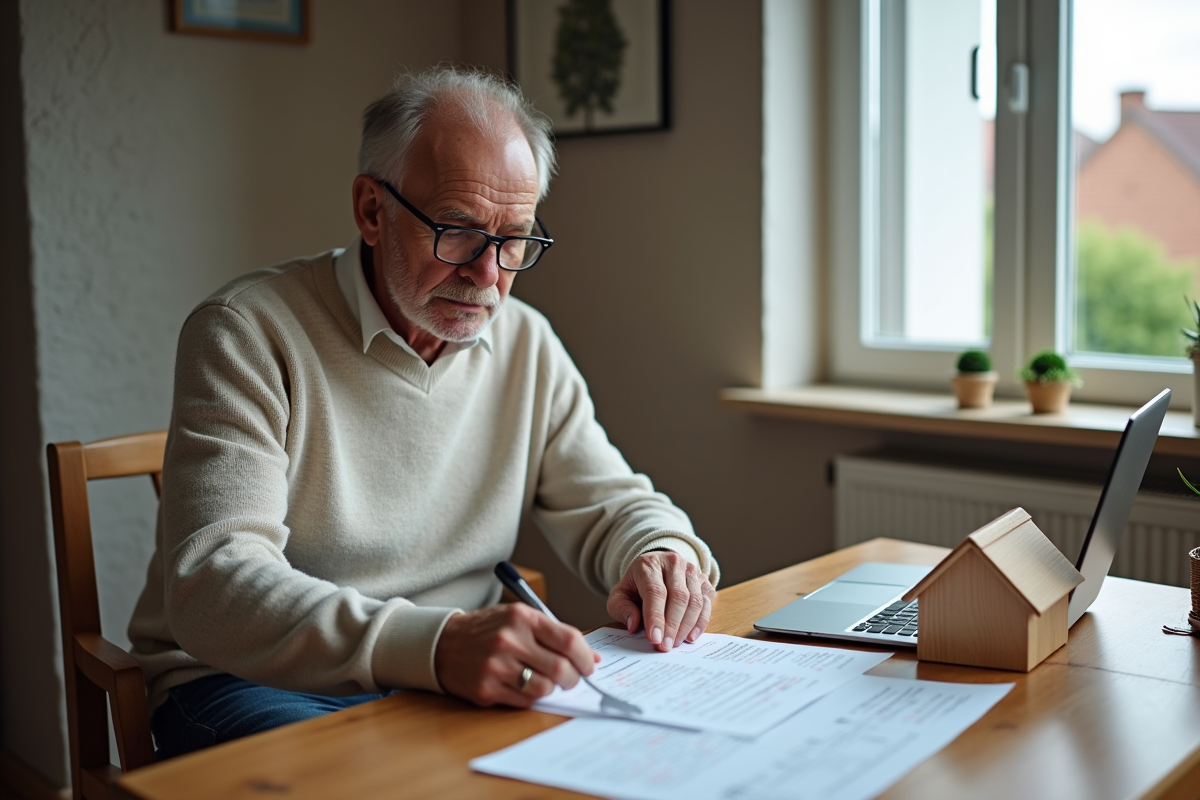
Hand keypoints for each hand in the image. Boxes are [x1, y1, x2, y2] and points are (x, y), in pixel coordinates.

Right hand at [433, 603, 597, 707]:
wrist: (442, 643)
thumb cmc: (488, 629)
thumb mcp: (519, 619)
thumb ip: (554, 634)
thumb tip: (592, 658)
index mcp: (521, 617)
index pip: (568, 640)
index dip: (585, 657)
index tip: (589, 665)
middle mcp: (509, 640)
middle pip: (560, 668)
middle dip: (573, 678)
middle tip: (571, 679)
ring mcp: (496, 666)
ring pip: (544, 688)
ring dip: (551, 689)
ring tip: (546, 682)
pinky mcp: (486, 689)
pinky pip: (524, 701)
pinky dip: (531, 697)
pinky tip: (524, 686)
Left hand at [606, 551, 715, 651]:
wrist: (656, 570)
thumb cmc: (637, 586)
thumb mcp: (620, 595)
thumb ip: (622, 608)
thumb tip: (633, 625)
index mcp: (649, 564)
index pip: (655, 591)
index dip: (656, 616)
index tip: (655, 638)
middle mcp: (674, 563)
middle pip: (678, 596)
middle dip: (672, 625)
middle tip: (665, 646)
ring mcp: (692, 571)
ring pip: (695, 600)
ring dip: (686, 626)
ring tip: (675, 643)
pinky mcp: (704, 581)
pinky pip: (707, 603)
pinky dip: (700, 622)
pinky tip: (690, 636)